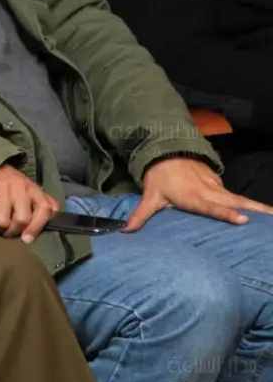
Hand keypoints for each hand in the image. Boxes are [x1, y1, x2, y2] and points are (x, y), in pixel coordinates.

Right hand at [0, 164, 57, 243]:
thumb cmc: (17, 188)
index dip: (37, 227)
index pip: (44, 209)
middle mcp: (20, 188)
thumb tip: (54, 222)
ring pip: (1, 221)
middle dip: (13, 232)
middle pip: (21, 219)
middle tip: (7, 233)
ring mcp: (2, 189)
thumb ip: (46, 205)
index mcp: (35, 190)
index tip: (26, 240)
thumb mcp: (34, 193)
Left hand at [125, 157, 272, 230]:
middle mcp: (209, 191)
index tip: (243, 220)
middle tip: (272, 219)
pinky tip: (263, 214)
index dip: (226, 214)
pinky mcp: (220, 184)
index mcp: (193, 197)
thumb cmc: (159, 177)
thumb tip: (124, 230)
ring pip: (240, 199)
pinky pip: (237, 196)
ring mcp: (217, 187)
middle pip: (236, 203)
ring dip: (259, 208)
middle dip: (256, 211)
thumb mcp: (150, 196)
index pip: (212, 208)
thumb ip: (140, 214)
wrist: (166, 151)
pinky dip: (251, 205)